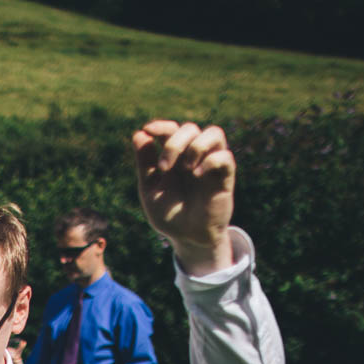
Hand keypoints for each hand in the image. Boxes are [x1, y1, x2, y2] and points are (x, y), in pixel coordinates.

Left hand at [132, 119, 234, 275]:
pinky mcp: (225, 177)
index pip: (172, 129)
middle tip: (163, 167)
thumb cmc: (169, 214)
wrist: (188, 238)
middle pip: (190, 128)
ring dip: (196, 145)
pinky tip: (197, 175)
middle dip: (174, 142)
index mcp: (175, 157)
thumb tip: (139, 134)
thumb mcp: (149, 189)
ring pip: (214, 132)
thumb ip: (145, 164)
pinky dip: (210, 161)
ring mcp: (210, 165)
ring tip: (186, 167)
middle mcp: (194, 157)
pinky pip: (225, 156)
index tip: (148, 130)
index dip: (161, 125)